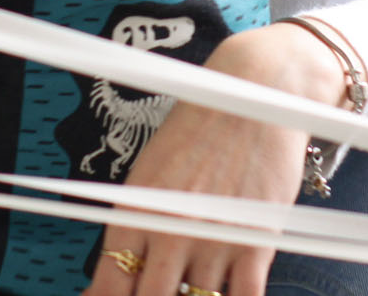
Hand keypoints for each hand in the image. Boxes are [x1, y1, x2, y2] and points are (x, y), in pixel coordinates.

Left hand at [80, 23, 345, 295]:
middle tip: (162, 288)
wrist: (255, 92)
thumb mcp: (151, 170)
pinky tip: (231, 294)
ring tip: (198, 282)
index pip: (110, 285)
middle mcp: (171, 230)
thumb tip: (121, 267)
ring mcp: (214, 239)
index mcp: (136, 211)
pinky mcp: (256, 241)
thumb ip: (136, 223)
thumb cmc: (201, 127)